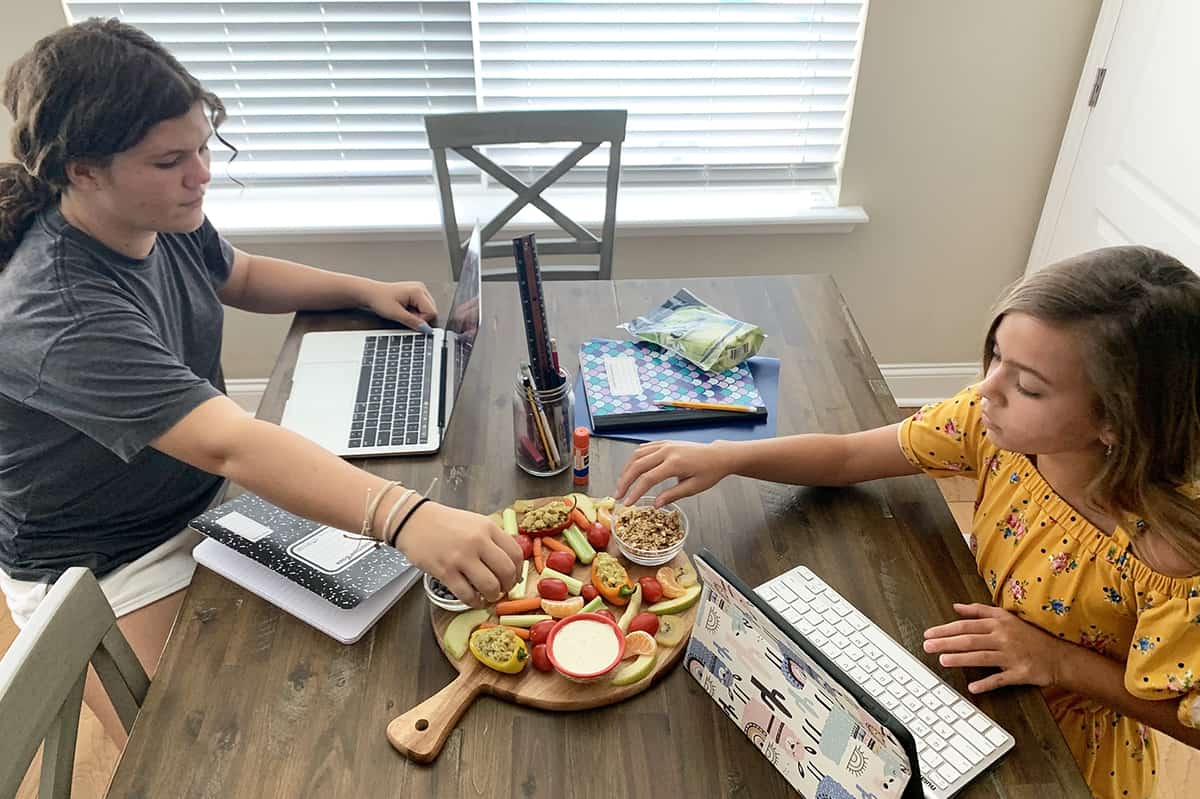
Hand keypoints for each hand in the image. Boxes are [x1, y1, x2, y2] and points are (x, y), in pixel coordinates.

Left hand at [361, 280, 436, 330]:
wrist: (370, 293)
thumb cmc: (379, 299)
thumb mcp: (396, 314)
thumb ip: (413, 322)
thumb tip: (426, 329)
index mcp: (418, 291)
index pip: (432, 312)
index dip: (422, 320)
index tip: (409, 321)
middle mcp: (421, 288)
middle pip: (431, 310)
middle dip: (419, 317)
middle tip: (405, 314)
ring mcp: (419, 290)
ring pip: (427, 309)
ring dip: (416, 314)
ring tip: (403, 311)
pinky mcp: (416, 293)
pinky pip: (422, 307)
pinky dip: (414, 311)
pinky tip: (404, 308)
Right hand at [393, 502, 522, 607]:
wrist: (413, 520)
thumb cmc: (445, 523)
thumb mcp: (474, 523)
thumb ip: (492, 540)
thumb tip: (509, 565)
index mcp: (488, 528)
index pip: (516, 553)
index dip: (519, 570)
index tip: (514, 578)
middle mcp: (478, 541)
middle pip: (507, 571)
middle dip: (508, 586)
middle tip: (502, 590)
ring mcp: (461, 557)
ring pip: (490, 586)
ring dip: (493, 596)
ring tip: (488, 596)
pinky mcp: (445, 571)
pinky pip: (467, 594)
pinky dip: (474, 602)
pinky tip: (474, 600)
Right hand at [615, 440, 733, 506]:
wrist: (718, 455)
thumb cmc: (709, 472)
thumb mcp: (693, 488)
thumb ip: (672, 495)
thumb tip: (655, 505)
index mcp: (674, 463)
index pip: (647, 479)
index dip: (634, 492)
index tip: (627, 503)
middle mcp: (667, 451)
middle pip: (637, 465)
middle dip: (624, 481)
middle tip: (618, 494)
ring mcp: (664, 445)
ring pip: (637, 455)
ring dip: (626, 469)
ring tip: (622, 484)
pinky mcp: (664, 442)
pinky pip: (644, 448)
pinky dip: (634, 459)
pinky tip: (631, 469)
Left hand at [923, 603, 1066, 692]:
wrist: (1059, 656)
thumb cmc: (1029, 636)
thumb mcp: (1006, 617)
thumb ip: (979, 611)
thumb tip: (956, 606)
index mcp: (998, 623)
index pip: (966, 625)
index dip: (945, 629)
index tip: (929, 634)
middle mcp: (1003, 637)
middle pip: (970, 639)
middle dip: (946, 643)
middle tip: (927, 646)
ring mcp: (1012, 656)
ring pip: (981, 657)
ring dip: (961, 659)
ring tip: (942, 661)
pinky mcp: (1020, 673)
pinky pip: (1001, 679)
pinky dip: (986, 683)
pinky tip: (972, 687)